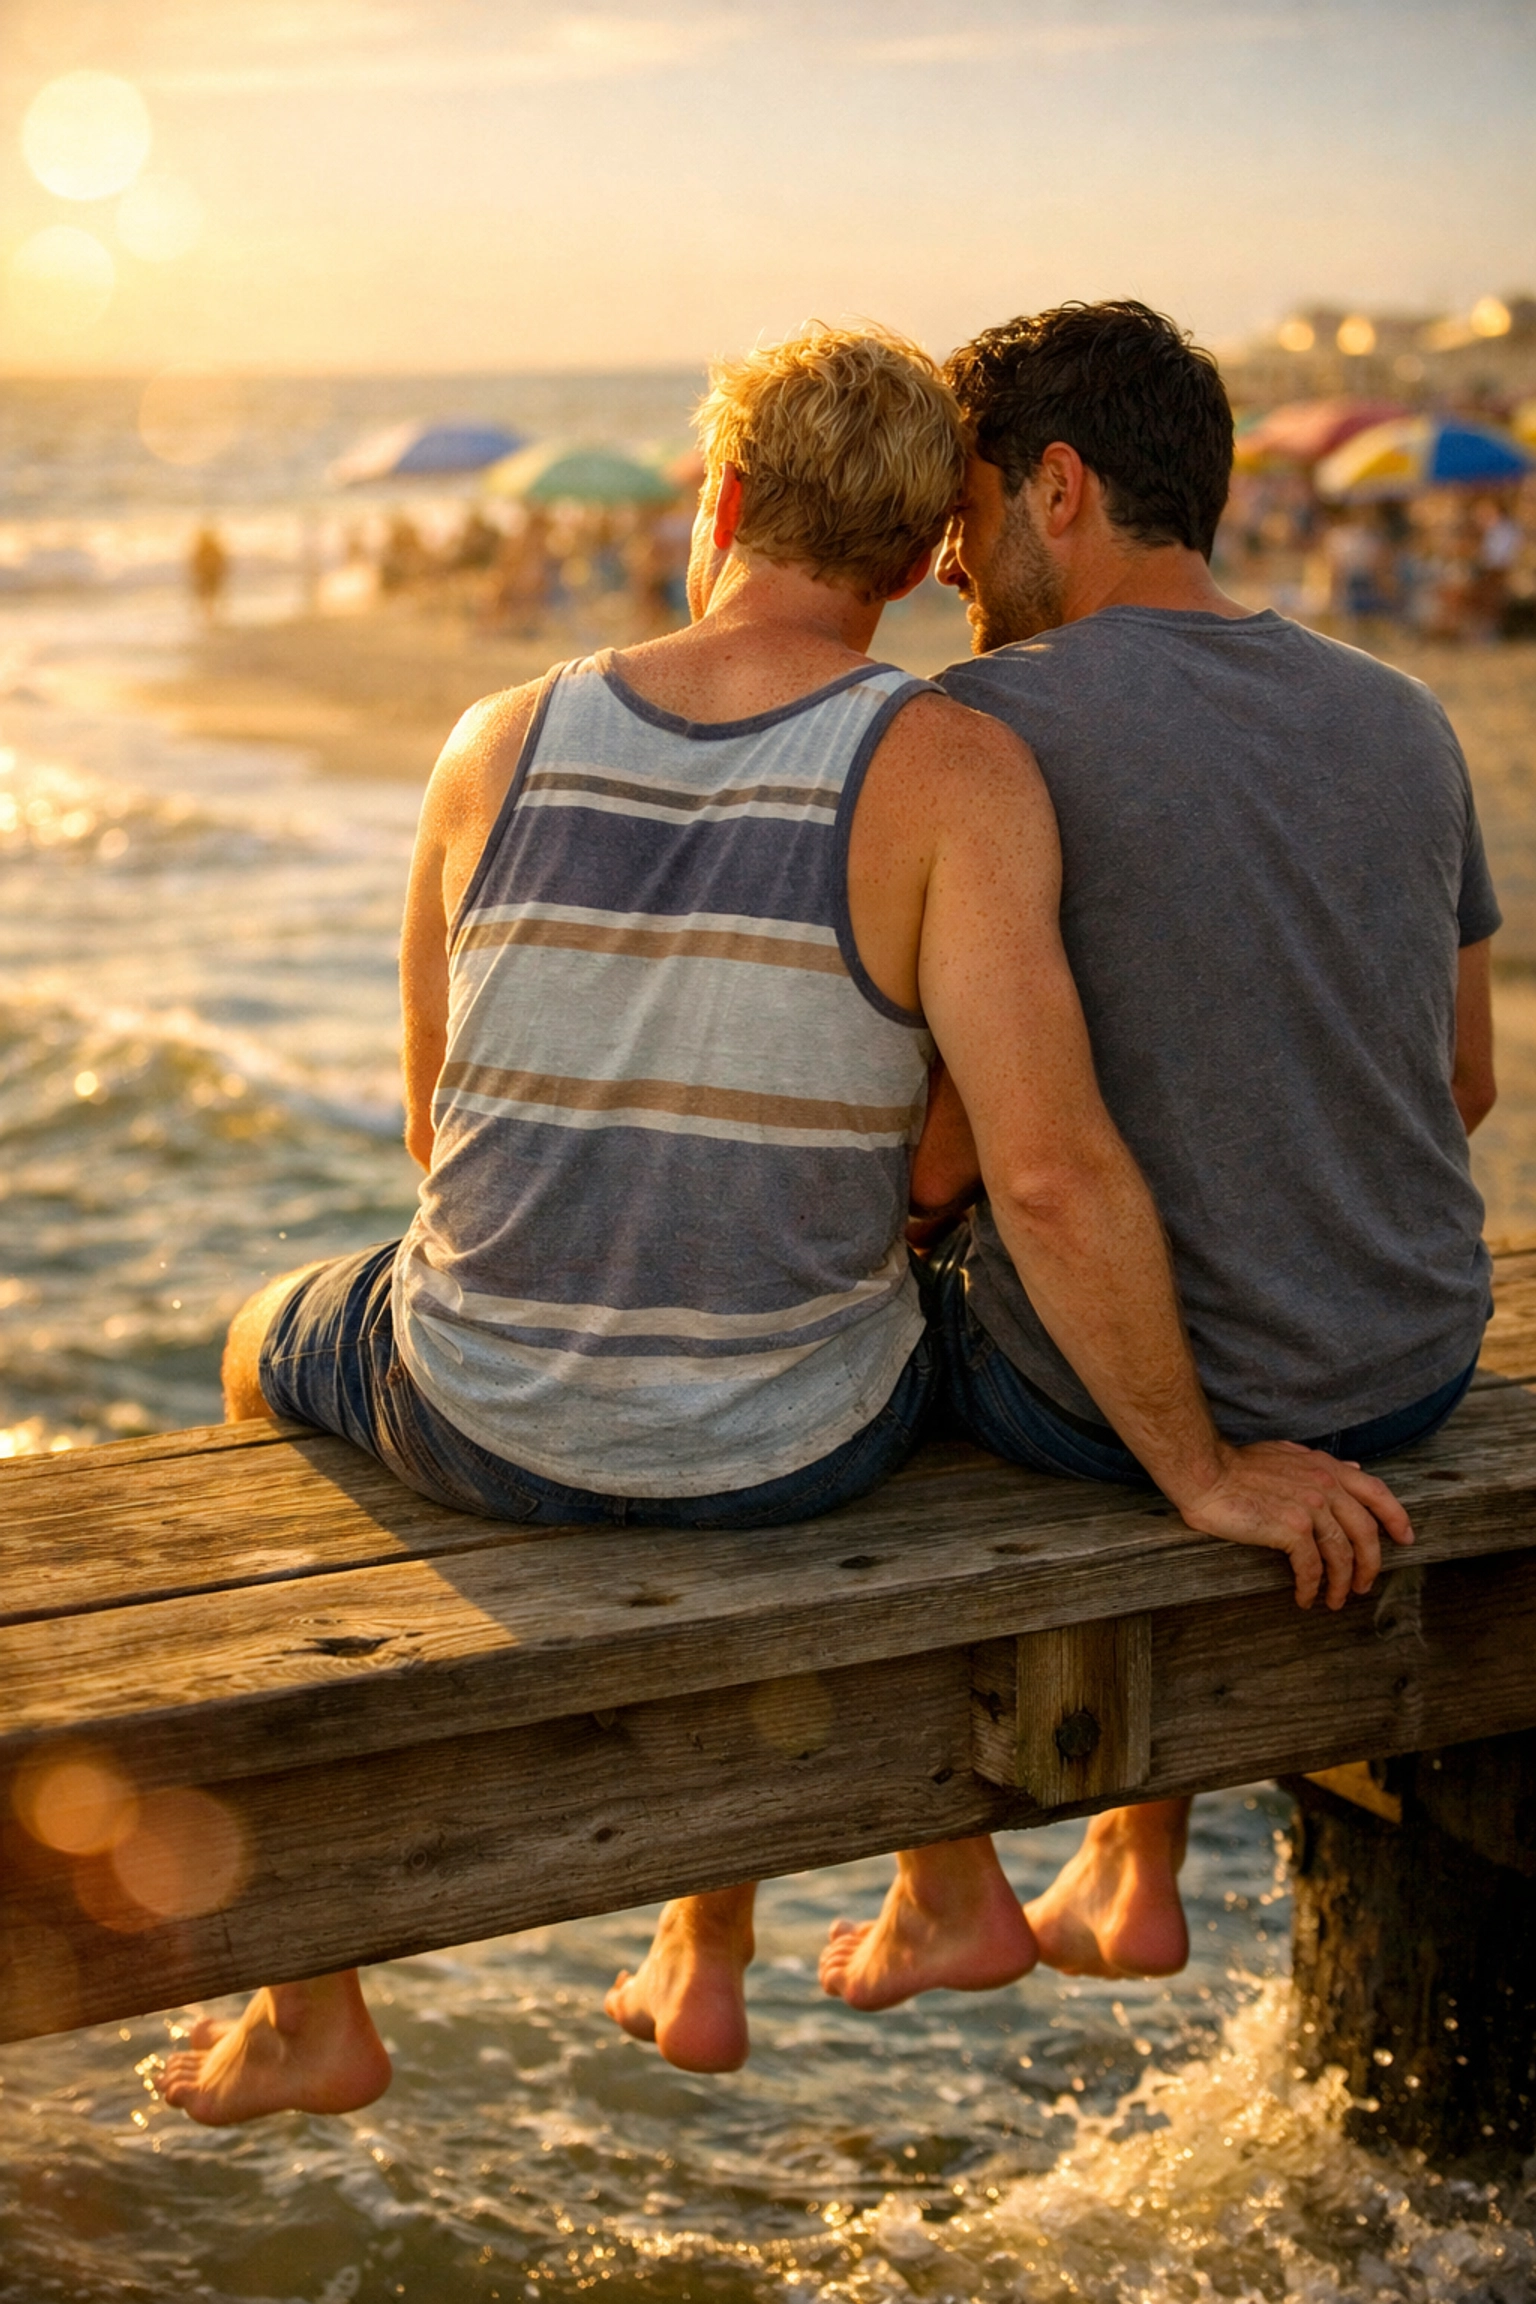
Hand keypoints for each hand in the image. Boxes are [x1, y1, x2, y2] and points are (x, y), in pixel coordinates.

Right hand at [1175, 1440, 1413, 1610]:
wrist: (1205, 1473)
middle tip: (1363, 1586)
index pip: (1377, 1492)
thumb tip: (1353, 1469)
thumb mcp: (1287, 1454)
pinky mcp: (1291, 1529)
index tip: (1406, 1538)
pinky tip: (1304, 1598)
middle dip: (1371, 1565)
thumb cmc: (1238, 1465)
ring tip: (1334, 1601)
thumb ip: (1321, 1464)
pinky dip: (1312, 1588)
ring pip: (1343, 1555)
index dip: (1396, 1517)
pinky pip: (1313, 1568)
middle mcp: (1325, 1485)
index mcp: (1327, 1467)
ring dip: (1341, 1585)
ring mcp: (1310, 1507)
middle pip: (1366, 1533)